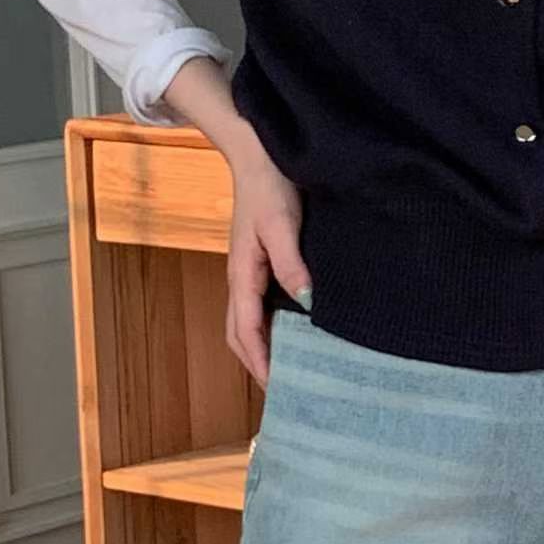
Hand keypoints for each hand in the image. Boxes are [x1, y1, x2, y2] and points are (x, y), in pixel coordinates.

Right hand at [224, 150, 308, 384]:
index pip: (245, 330)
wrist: (257, 153)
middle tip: (284, 390)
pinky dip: (268, 328)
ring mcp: (246, 273)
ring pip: (246, 323)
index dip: (260, 361)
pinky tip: (292, 333)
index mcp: (241, 274)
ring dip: (262, 348)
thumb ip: (290, 263)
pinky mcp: (258, 265)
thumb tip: (304, 301)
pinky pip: (258, 307)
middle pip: (239, 335)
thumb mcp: (281, 223)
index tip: (278, 387)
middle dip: (257, 364)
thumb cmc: (269, 186)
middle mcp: (239, 280)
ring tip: (288, 370)